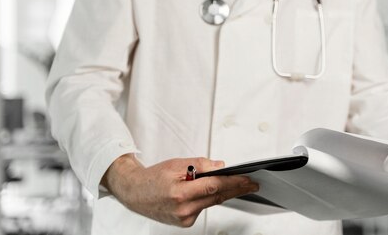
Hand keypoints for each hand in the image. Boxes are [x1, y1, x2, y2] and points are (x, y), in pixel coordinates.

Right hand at [101, 154, 258, 226]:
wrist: (135, 193)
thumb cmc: (153, 178)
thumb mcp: (175, 164)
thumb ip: (200, 164)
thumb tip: (220, 166)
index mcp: (180, 193)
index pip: (214, 186)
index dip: (233, 182)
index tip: (247, 179)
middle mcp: (183, 209)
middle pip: (217, 197)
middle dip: (236, 189)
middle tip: (252, 183)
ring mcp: (184, 218)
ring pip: (211, 202)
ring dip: (224, 193)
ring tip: (238, 184)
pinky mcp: (185, 222)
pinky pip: (203, 207)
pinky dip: (209, 198)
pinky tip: (211, 191)